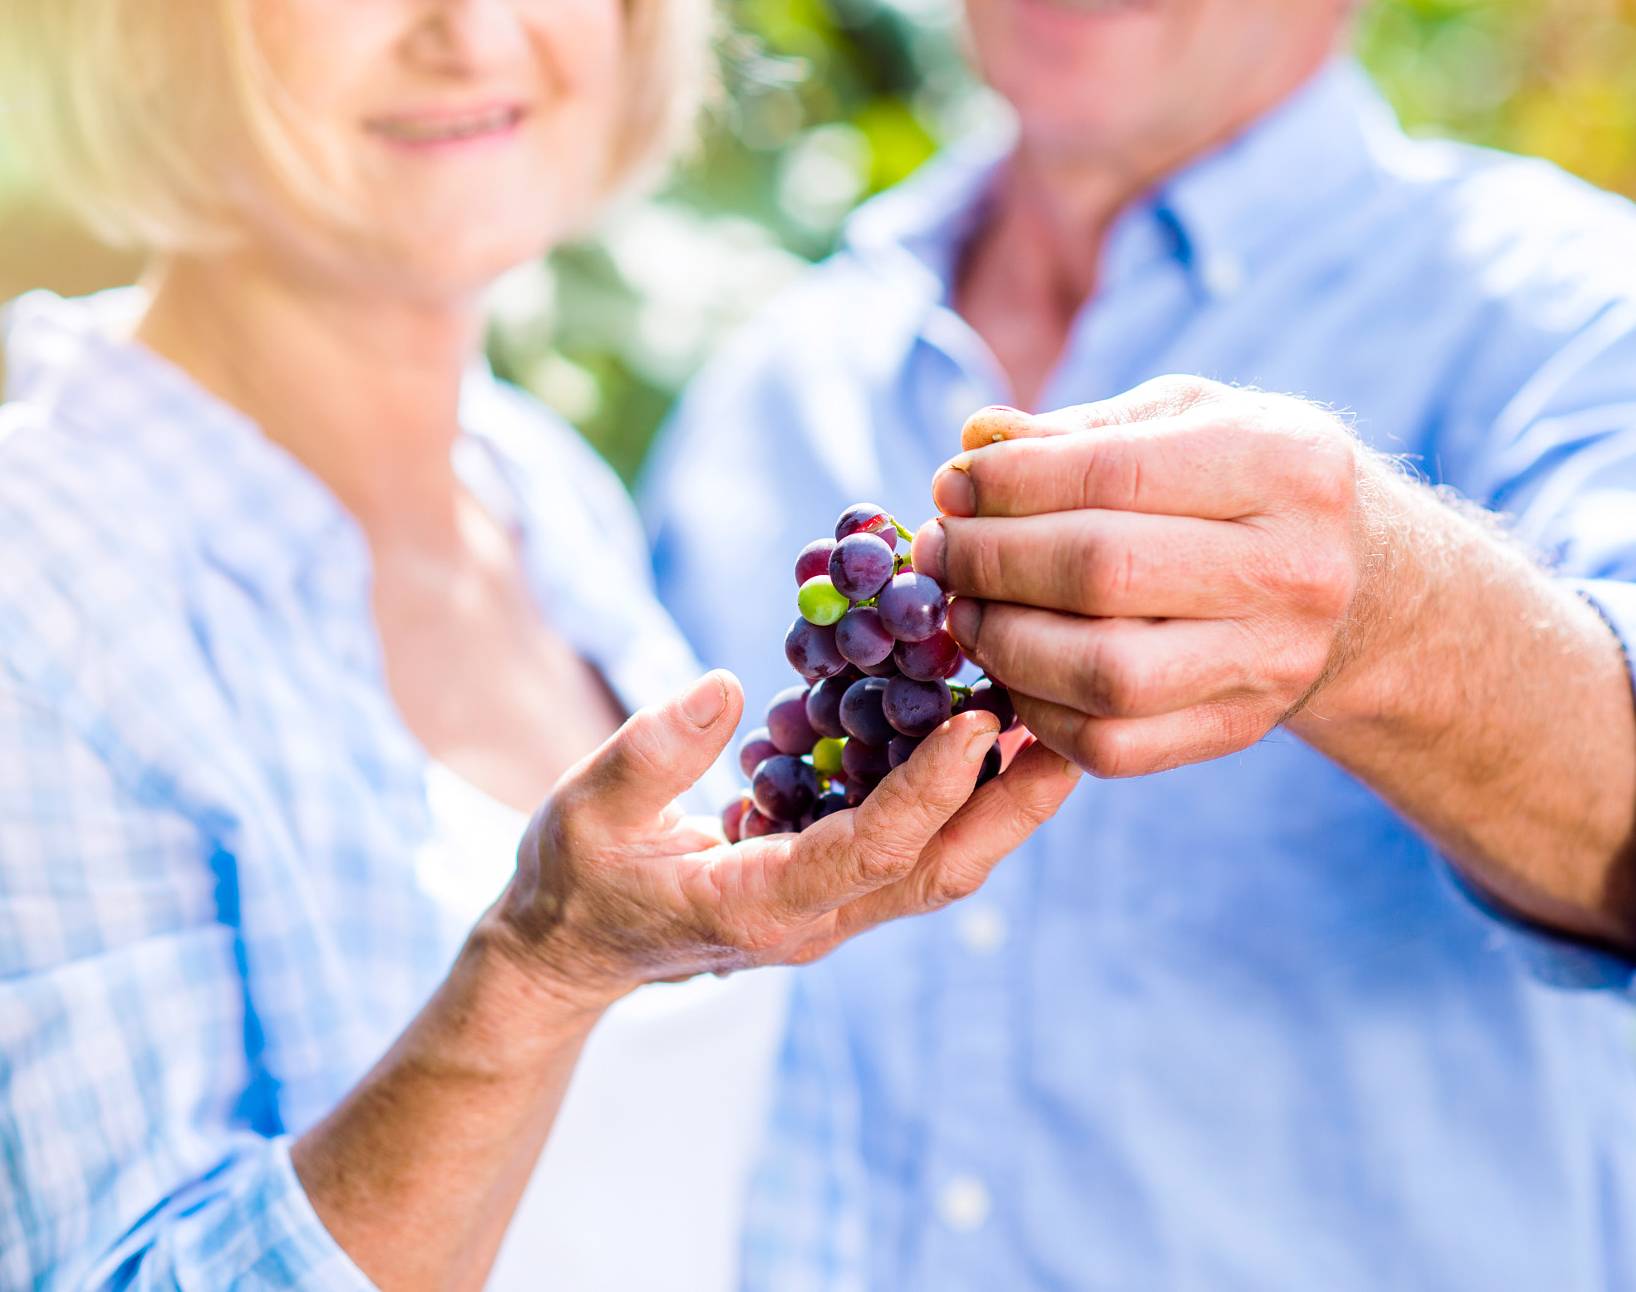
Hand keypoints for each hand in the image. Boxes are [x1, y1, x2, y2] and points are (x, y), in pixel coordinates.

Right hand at [489, 670, 1081, 1009]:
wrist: (567, 951)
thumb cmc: (571, 880)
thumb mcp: (586, 809)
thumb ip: (652, 752)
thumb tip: (726, 684)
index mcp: (759, 906)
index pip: (869, 849)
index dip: (931, 789)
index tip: (981, 723)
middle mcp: (813, 919)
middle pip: (939, 869)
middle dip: (1011, 805)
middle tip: (1068, 727)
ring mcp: (829, 910)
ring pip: (939, 864)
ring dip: (1000, 803)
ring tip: (1051, 722)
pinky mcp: (830, 887)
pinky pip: (910, 846)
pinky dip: (953, 795)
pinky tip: (980, 730)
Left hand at [911, 375, 1393, 778]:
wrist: (1364, 585)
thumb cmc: (1246, 483)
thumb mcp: (1190, 421)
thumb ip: (1081, 430)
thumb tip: (975, 442)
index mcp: (1287, 465)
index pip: (1114, 473)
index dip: (1010, 483)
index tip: (952, 486)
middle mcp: (1293, 568)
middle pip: (1102, 571)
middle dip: (991, 560)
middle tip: (939, 551)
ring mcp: (1272, 662)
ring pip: (1104, 672)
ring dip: (1002, 641)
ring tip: (963, 609)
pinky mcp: (1238, 729)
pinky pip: (1110, 744)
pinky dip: (1035, 709)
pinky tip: (1009, 666)